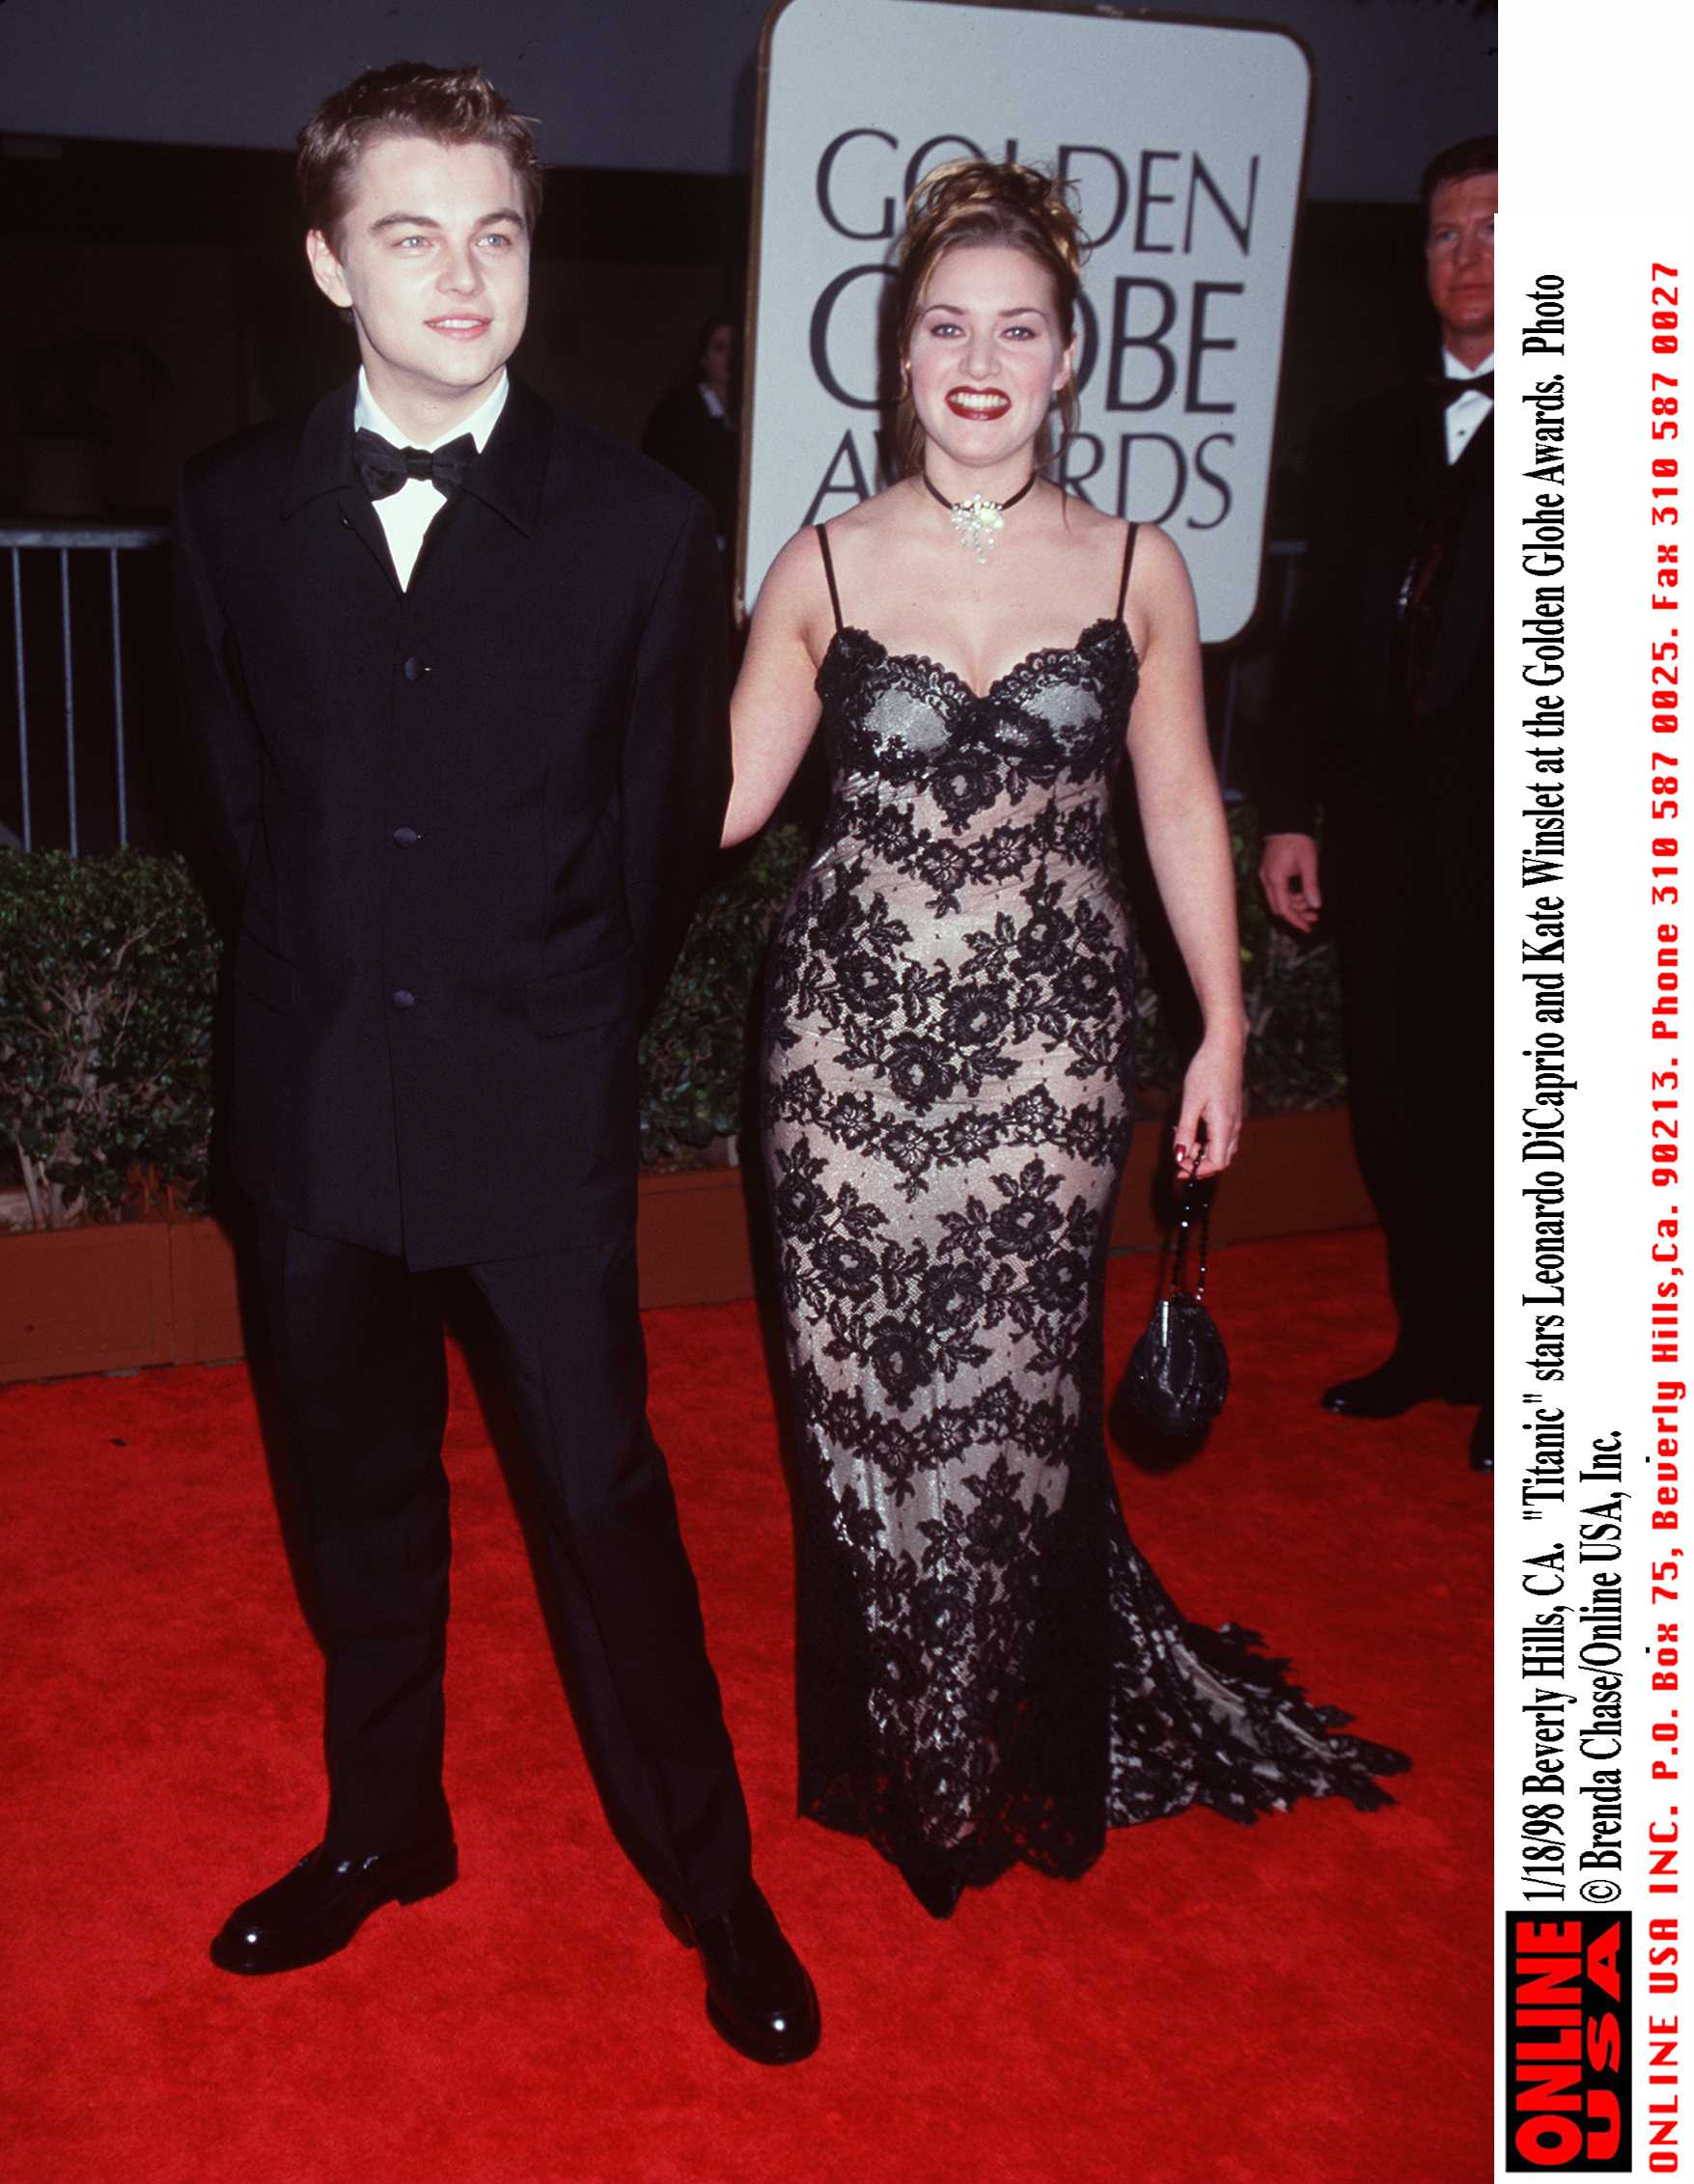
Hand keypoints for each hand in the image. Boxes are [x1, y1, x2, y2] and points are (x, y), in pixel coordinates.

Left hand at [1172, 1034, 1243, 1179]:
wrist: (1225, 1048)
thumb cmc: (1206, 1071)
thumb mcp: (1190, 1103)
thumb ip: (1186, 1132)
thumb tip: (1180, 1157)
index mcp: (1224, 1126)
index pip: (1217, 1163)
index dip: (1198, 1171)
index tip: (1179, 1169)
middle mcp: (1233, 1127)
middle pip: (1221, 1159)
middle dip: (1199, 1164)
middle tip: (1177, 1157)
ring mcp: (1234, 1120)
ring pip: (1221, 1149)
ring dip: (1202, 1153)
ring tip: (1181, 1140)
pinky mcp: (1231, 1113)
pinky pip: (1222, 1137)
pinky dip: (1206, 1141)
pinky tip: (1190, 1128)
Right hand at [1258, 831, 1321, 932]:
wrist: (1285, 821)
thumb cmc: (1298, 840)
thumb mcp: (1309, 863)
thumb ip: (1311, 885)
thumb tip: (1316, 905)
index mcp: (1275, 879)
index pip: (1284, 908)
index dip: (1296, 921)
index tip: (1308, 929)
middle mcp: (1266, 880)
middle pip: (1279, 907)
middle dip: (1296, 914)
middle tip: (1314, 917)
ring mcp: (1266, 876)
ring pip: (1278, 899)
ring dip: (1294, 904)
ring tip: (1312, 903)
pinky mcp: (1268, 872)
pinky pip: (1277, 891)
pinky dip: (1289, 895)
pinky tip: (1302, 894)